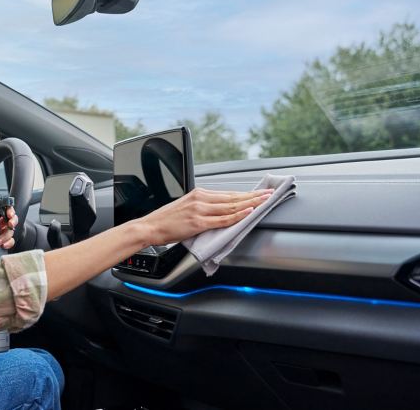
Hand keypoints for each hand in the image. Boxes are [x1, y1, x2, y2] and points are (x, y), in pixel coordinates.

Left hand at [0, 207, 18, 252]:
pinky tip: (2, 246)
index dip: (10, 211)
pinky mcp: (0, 245)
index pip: (4, 211)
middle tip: (9, 225)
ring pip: (10, 233)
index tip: (9, 214)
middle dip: (12, 222)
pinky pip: (10, 243)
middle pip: (10, 221)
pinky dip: (8, 244)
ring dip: (6, 236)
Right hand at [140, 187, 273, 245]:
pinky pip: (222, 219)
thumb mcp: (185, 208)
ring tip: (264, 202)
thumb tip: (219, 212)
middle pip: (233, 197)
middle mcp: (200, 199)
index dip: (245, 193)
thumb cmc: (166, 221)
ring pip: (231, 206)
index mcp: (198, 194)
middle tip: (269, 194)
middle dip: (253, 195)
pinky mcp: (198, 222)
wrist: (150, 227)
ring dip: (250, 203)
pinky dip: (237, 215)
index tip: (258, 192)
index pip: (227, 193)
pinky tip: (247, 212)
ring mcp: (199, 210)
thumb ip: (202, 208)